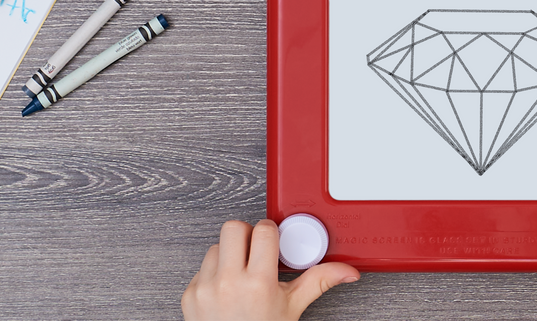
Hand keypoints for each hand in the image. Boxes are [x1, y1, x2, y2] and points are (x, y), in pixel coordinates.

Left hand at [182, 219, 358, 320]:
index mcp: (258, 283)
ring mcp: (205, 289)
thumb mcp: (292, 308)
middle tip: (255, 250)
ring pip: (216, 246)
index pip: (263, 230)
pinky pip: (202, 267)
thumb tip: (347, 271)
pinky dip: (214, 273)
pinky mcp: (189, 295)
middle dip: (247, 235)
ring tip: (241, 272)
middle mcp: (228, 283)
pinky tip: (226, 289)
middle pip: (233, 228)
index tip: (273, 241)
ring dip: (229, 254)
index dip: (271, 232)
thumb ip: (319, 281)